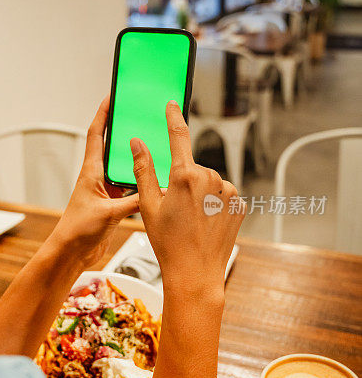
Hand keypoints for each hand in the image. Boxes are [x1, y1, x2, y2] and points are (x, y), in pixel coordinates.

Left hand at [51, 97, 138, 266]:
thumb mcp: (108, 213)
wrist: (71, 255)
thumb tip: (154, 191)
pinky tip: (155, 183)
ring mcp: (106, 193)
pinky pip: (131, 190)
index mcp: (91, 172)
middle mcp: (98, 179)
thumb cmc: (77, 231)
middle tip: (141, 118)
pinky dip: (142, 185)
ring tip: (154, 147)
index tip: (112, 96)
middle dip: (125, 132)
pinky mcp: (113, 207)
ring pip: (125, 170)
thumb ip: (132, 202)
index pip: (95, 135)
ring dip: (136, 160)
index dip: (103, 114)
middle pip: (113, 148)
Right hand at [131, 101, 244, 298]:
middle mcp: (212, 178)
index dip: (174, 117)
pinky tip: (205, 224)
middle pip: (192, 168)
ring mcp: (229, 191)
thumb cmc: (168, 243)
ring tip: (190, 221)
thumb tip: (137, 143)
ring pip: (209, 182)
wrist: (196, 273)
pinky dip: (213, 204)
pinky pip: (222, 196)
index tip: (172, 104)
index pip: (179, 136)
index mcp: (186, 176)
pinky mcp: (241, 204)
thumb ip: (143, 170)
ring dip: (199, 194)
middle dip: (183, 181)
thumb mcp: (148, 206)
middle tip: (174, 210)